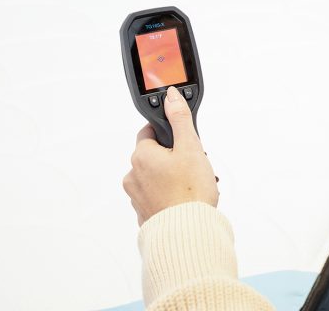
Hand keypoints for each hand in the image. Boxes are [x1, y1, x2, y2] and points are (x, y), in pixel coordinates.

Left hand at [123, 88, 219, 225]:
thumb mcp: (191, 147)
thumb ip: (179, 118)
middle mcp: (133, 176)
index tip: (184, 142)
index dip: (169, 135)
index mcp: (141, 156)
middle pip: (154, 156)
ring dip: (172, 178)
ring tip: (193, 186)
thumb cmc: (190, 192)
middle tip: (194, 166)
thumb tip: (170, 95)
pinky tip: (186, 199)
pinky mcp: (145, 214)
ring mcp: (137, 197)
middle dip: (174, 158)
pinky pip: (157, 197)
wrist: (188, 233)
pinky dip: (169, 196)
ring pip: (156, 178)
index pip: (150, 133)